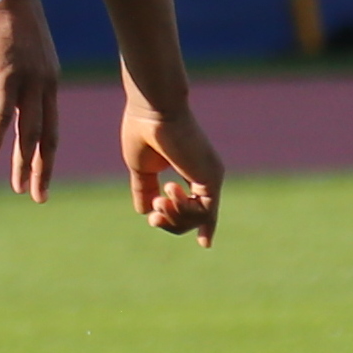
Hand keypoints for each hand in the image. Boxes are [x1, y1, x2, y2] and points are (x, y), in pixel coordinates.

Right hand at [0, 0, 61, 201]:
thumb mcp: (17, 59)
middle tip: (37, 197)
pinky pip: (2, 113)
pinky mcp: (8, 73)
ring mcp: (28, 81)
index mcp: (49, 83)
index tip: (42, 181)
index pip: (53, 129)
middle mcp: (45, 86)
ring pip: (28, 131)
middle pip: (46, 137)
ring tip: (18, 187)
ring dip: (22, 162)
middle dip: (40, 170)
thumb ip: (8, 85)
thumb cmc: (8, 23)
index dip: (48, 157)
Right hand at [120, 84, 220, 244]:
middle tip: (154, 214)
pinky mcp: (211, 176)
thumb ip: (145, 189)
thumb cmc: (143, 130)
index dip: (193, 222)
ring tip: (160, 200)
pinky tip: (169, 190)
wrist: (152, 110)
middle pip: (194, 217)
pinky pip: (204, 211)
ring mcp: (210, 175)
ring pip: (198, 218)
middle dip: (170, 222)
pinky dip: (184, 211)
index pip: (197, 204)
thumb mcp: (141, 168)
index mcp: (190, 168)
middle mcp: (205, 173)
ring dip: (174, 217)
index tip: (199, 242)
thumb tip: (144, 212)